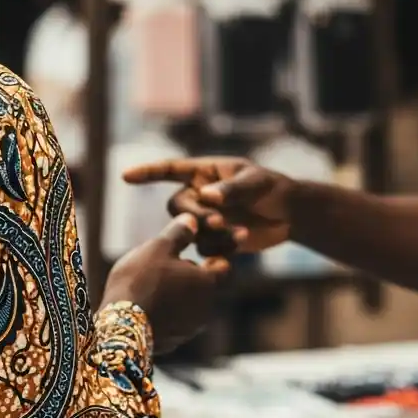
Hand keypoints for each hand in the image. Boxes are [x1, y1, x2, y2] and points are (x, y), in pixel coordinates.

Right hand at [102, 215, 229, 354]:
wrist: (121, 325)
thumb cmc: (141, 280)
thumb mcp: (159, 247)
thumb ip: (179, 233)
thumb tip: (191, 219)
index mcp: (207, 282)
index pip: (223, 266)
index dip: (213, 256)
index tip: (201, 252)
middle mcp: (206, 308)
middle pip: (205, 287)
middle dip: (192, 276)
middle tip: (171, 266)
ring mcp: (191, 328)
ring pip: (191, 305)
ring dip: (180, 296)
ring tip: (155, 286)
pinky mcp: (175, 342)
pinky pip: (176, 322)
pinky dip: (168, 313)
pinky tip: (148, 306)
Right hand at [122, 158, 294, 254]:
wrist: (291, 216)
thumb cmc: (274, 189)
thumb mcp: (256, 183)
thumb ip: (232, 189)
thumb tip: (207, 195)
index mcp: (205, 173)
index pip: (171, 170)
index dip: (148, 173)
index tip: (126, 176)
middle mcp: (200, 194)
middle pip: (177, 206)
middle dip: (196, 215)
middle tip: (219, 221)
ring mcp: (205, 217)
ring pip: (189, 229)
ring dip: (211, 233)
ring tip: (239, 233)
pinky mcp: (214, 238)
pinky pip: (203, 246)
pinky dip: (219, 247)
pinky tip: (240, 243)